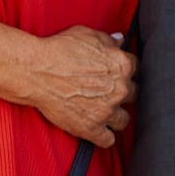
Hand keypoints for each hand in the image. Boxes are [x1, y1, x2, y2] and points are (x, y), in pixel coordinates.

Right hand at [22, 27, 135, 147]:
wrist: (37, 71)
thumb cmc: (59, 49)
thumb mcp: (88, 35)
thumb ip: (108, 40)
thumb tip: (120, 40)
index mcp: (122, 65)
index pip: (137, 70)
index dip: (126, 72)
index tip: (117, 75)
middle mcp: (119, 89)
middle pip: (133, 95)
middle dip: (122, 94)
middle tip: (108, 93)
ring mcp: (107, 110)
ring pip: (124, 120)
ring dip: (116, 117)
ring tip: (104, 113)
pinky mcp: (92, 128)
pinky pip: (108, 140)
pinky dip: (104, 137)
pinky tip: (98, 131)